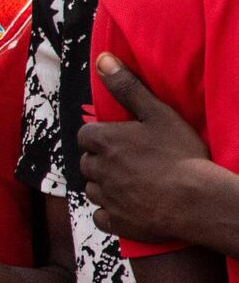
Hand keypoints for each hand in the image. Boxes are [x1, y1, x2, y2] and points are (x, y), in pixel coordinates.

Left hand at [78, 53, 217, 244]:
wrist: (197, 200)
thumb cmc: (181, 154)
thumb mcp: (157, 113)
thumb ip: (127, 87)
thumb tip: (103, 60)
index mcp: (105, 142)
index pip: (86, 135)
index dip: (100, 137)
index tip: (118, 139)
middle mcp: (98, 170)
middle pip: (88, 163)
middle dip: (101, 160)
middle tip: (129, 161)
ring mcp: (106, 198)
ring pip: (93, 189)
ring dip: (105, 185)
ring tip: (132, 183)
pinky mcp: (116, 222)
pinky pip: (101, 216)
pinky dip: (110, 212)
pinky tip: (129, 207)